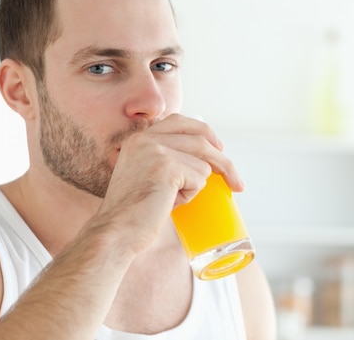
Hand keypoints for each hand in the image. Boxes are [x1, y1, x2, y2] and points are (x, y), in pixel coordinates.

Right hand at [96, 114, 242, 253]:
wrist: (117, 232)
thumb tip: (207, 159)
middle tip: (236, 182)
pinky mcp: (167, 166)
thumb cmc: (135, 211)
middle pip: (200, 139)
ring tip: (173, 199)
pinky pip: (199, 178)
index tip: (220, 148)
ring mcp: (156, 150)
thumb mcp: (146, 174)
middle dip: (223, 160)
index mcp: (139, 138)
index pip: (180, 121)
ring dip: (197, 184)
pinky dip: (191, 194)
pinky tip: (169, 203)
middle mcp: (146, 138)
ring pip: (202, 162)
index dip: (204, 132)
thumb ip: (166, 159)